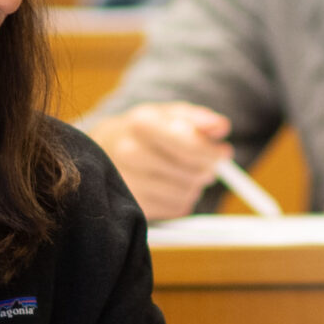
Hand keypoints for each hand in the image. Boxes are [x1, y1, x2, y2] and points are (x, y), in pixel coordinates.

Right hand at [89, 102, 228, 220]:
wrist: (99, 151)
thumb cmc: (141, 131)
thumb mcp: (165, 115)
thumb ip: (196, 119)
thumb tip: (222, 127)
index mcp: (141, 124)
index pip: (189, 146)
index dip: (212, 153)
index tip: (224, 153)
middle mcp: (130, 154)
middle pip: (192, 173)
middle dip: (207, 169)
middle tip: (206, 165)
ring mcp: (128, 182)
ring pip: (187, 193)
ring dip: (195, 186)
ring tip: (183, 174)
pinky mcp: (132, 206)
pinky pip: (176, 209)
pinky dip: (182, 200)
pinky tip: (170, 187)